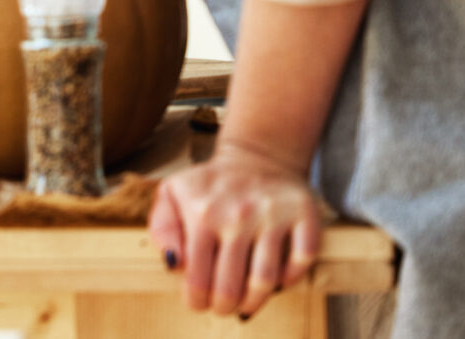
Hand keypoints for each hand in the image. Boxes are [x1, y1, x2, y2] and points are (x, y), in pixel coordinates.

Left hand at [150, 142, 325, 317]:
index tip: (198, 303)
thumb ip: (162, 228)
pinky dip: (290, 278)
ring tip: (246, 304)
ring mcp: (272, 214)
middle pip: (230, 285)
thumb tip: (172, 263)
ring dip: (254, 301)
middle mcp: (237, 214)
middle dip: (224, 305)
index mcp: (201, 213)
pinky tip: (277, 280)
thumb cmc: (209, 185)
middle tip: (223, 307)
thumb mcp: (172, 194)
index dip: (196, 299)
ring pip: (265, 279)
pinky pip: (301, 259)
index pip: (196, 275)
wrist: (256, 156)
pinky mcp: (302, 214)